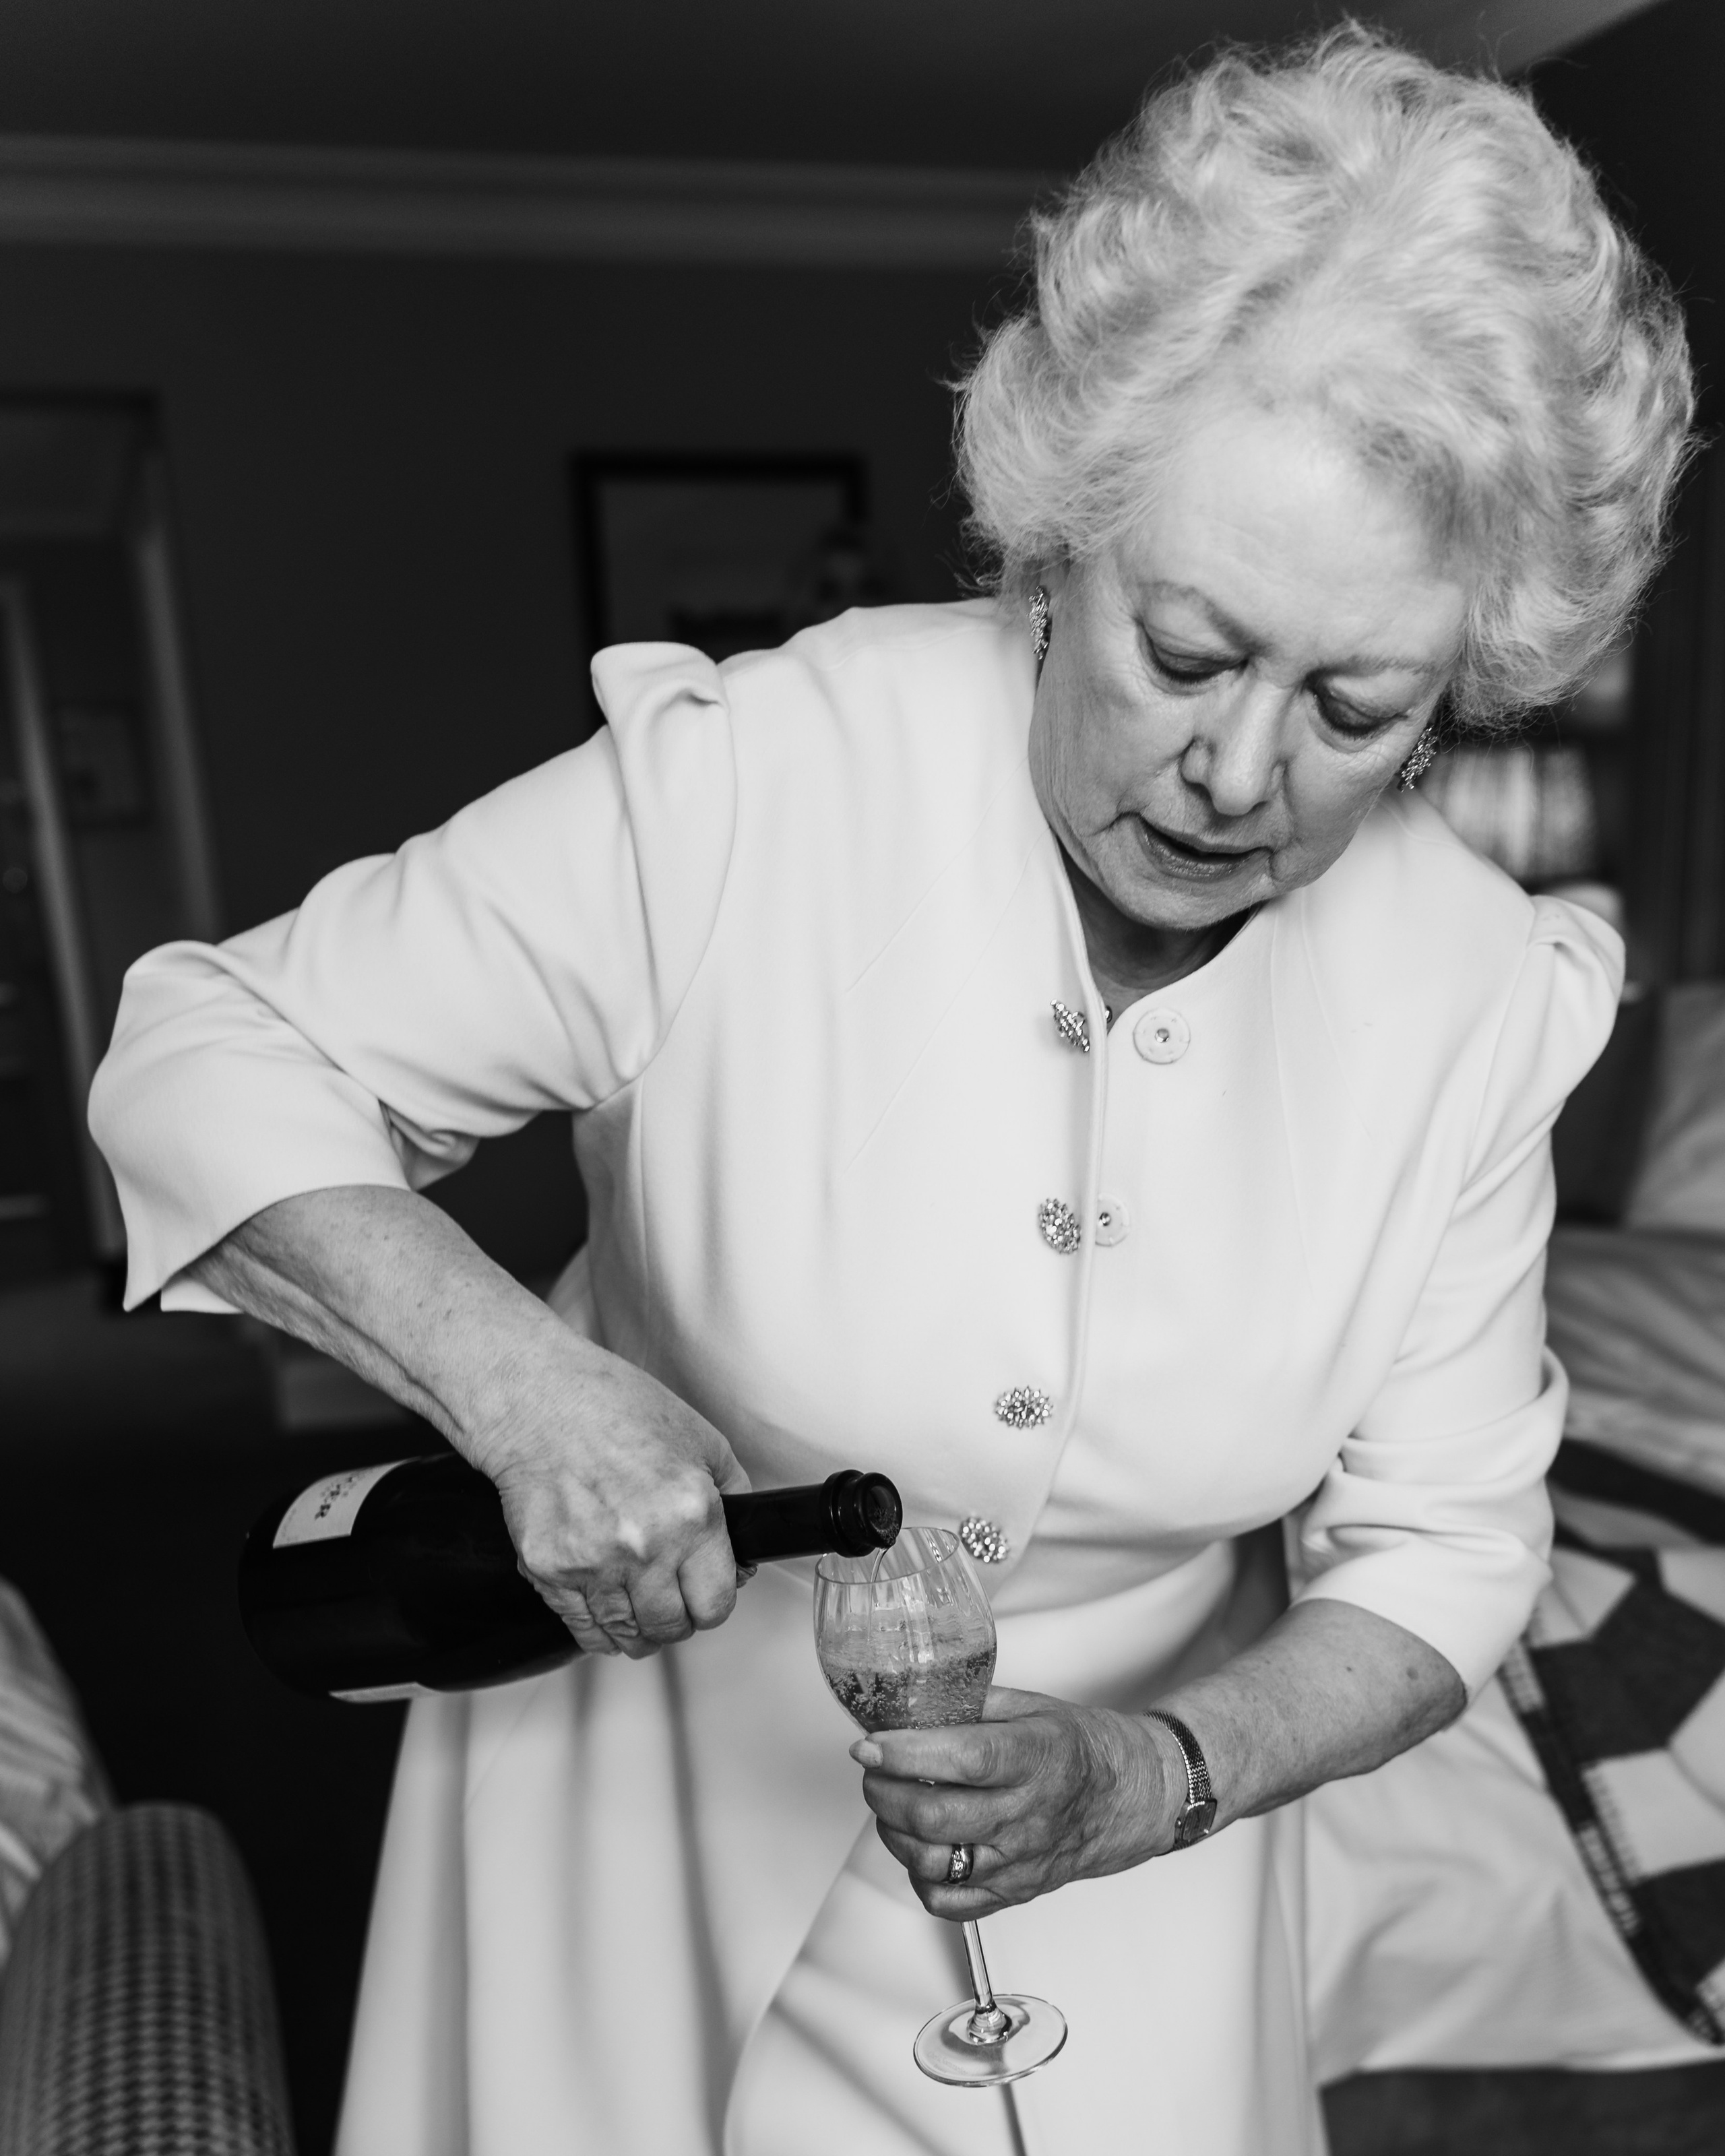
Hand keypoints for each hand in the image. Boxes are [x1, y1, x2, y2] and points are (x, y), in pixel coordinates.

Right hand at [468, 1325, 752, 1660]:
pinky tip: (607, 1604)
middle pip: (674, 1628)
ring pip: (629, 1638)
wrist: (539, 1402)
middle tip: (673, 1596)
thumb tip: (741, 1558)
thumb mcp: (702, 1440)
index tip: (706, 1592)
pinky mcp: (550, 1572)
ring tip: (640, 1604)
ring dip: (641, 1629)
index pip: (716, 1603)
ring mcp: (593, 1564)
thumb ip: (734, 1498)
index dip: (715, 1601)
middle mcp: (644, 1546)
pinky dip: (600, 1629)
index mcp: (691, 1513)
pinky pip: (584, 1630)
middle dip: (680, 1617)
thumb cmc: (615, 1409)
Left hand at [850, 1686, 1179, 1918]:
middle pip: (936, 1818)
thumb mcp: (1031, 1706)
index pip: (962, 1760)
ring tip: (891, 1804)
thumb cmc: (1081, 1748)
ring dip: (893, 1832)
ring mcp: (1020, 1861)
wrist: (1131, 1797)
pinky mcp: (1014, 1892)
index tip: (868, 1746)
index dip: (906, 1754)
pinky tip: (921, 1845)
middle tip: (872, 1771)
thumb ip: (970, 1704)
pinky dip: (920, 1877)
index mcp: (1035, 1758)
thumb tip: (908, 1704)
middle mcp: (1028, 1815)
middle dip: (884, 1793)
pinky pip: (950, 1903)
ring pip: (933, 1863)